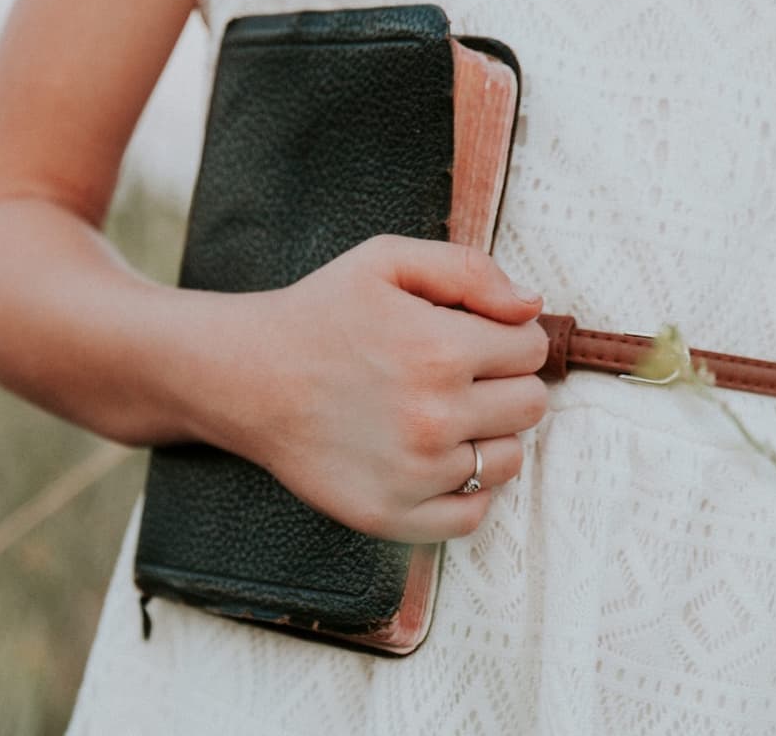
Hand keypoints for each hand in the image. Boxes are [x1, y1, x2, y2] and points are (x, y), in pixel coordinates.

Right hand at [198, 235, 548, 542]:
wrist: (244, 376)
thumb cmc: (316, 315)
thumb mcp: (384, 260)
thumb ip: (469, 269)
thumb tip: (532, 307)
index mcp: (440, 350)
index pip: (531, 350)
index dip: (503, 338)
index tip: (464, 338)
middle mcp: (433, 417)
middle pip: (530, 406)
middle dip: (501, 385)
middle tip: (449, 377)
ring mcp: (413, 473)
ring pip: (508, 460)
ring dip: (485, 437)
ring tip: (435, 416)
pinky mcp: (391, 514)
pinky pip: (471, 514)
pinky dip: (463, 491)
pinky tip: (430, 460)